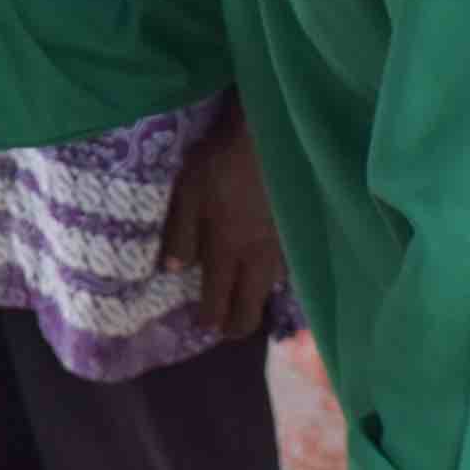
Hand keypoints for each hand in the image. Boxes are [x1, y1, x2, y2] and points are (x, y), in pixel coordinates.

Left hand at [159, 108, 285, 338]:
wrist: (269, 137)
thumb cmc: (221, 163)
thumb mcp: (188, 194)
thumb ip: (181, 234)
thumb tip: (173, 270)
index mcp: (227, 249)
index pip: (219, 297)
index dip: (212, 318)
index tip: (205, 329)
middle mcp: (257, 255)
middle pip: (252, 303)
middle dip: (239, 324)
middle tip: (228, 331)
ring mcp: (281, 244)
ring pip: (271, 287)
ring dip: (258, 301)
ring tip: (248, 307)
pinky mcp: (296, 230)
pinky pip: (286, 267)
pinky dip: (276, 279)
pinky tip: (271, 275)